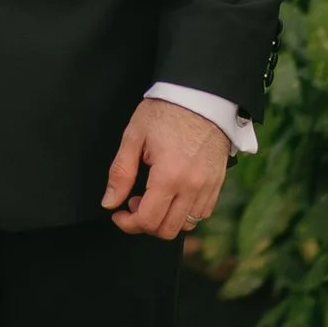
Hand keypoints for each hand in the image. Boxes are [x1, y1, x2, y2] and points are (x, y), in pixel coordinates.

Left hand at [103, 95, 229, 240]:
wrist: (201, 96)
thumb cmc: (165, 112)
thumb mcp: (134, 136)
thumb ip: (121, 173)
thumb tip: (110, 202)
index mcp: (169, 176)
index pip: (148, 220)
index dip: (128, 223)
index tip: (118, 212)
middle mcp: (192, 186)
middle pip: (167, 229)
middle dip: (145, 223)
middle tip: (134, 201)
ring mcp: (208, 187)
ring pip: (186, 225)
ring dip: (166, 219)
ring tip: (154, 197)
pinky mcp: (218, 183)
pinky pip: (202, 213)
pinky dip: (185, 213)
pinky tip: (173, 195)